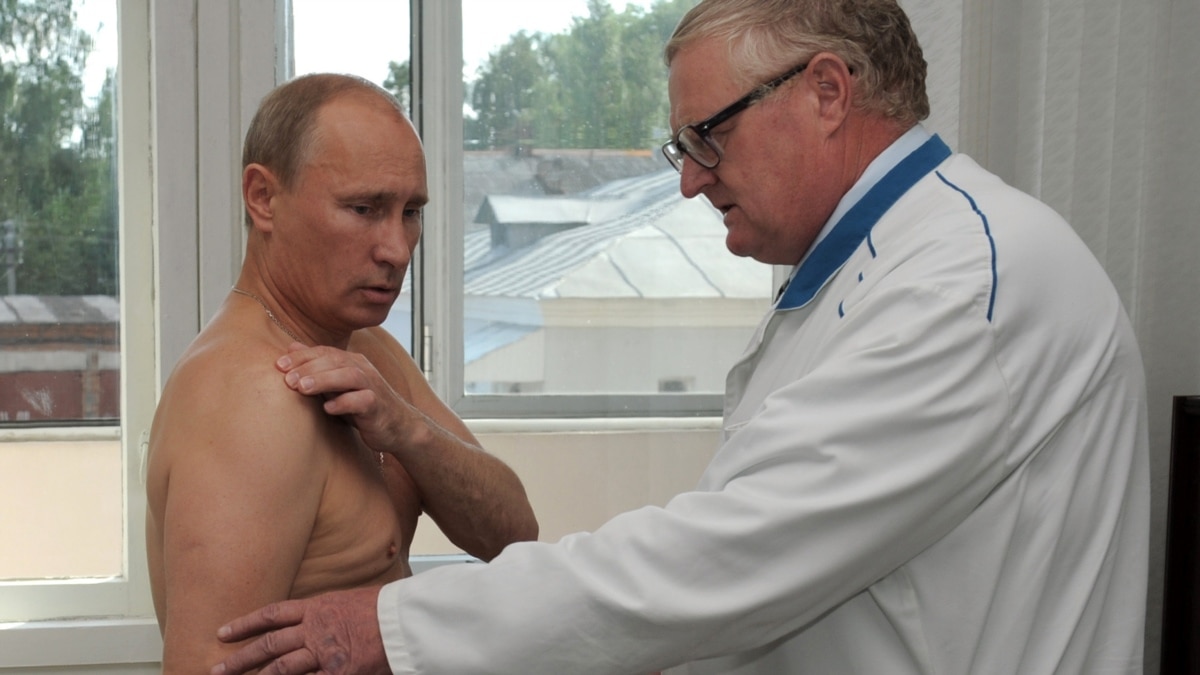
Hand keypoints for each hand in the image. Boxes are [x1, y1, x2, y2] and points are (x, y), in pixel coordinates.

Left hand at [211, 585, 388, 674]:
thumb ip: (329, 612)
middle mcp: (315, 629)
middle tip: (216, 668)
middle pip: (269, 644)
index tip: (224, 631)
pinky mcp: (338, 672)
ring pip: (280, 668)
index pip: (273, 615)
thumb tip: (317, 618)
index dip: (245, 624)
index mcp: (318, 607)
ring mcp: (324, 653)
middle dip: (239, 658)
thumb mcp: (352, 600)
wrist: (407, 619)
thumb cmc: (387, 608)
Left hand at [276, 343, 417, 453]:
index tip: (278, 365)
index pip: (324, 352)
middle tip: (286, 378)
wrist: (398, 427)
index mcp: (351, 362)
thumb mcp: (337, 385)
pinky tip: (328, 409)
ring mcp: (373, 387)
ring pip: (349, 376)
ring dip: (324, 380)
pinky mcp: (379, 407)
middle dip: (309, 367)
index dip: (301, 357)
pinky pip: (363, 401)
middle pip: (335, 360)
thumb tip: (291, 348)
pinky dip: (345, 403)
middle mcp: (363, 370)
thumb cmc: (362, 405)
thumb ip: (317, 368)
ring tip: (302, 388)